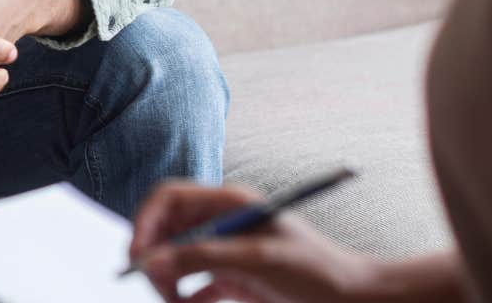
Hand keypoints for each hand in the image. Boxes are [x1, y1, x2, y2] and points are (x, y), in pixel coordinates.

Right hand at [129, 182, 392, 302]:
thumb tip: (153, 260)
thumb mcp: (258, 262)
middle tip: (157, 287)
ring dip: (169, 282)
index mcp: (228, 203)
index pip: (169, 199)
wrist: (355, 300)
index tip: (136, 255)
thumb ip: (204, 257)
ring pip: (176, 260)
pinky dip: (186, 299)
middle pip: (166, 230)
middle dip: (155, 257)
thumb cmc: (318, 272)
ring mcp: (228, 250)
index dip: (145, 222)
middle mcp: (223, 222)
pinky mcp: (235, 278)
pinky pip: (195, 285)